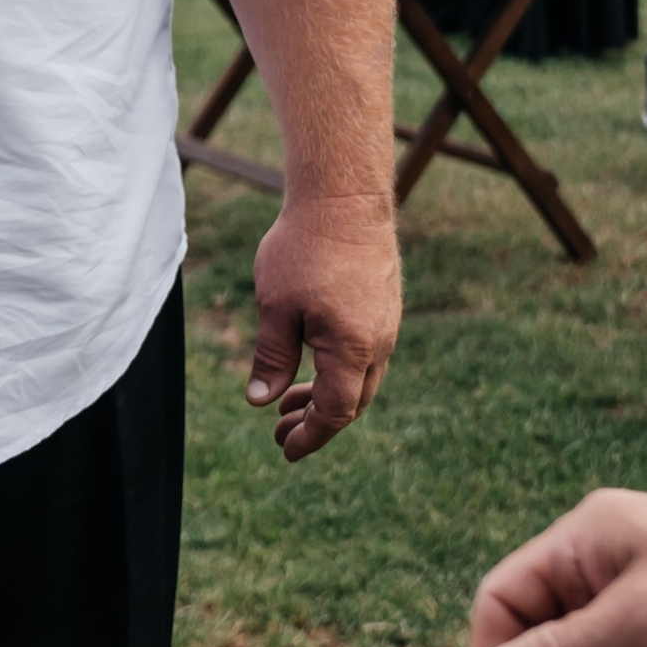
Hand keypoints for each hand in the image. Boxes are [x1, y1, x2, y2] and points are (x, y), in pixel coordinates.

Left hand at [244, 194, 401, 459]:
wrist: (345, 197)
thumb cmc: (305, 249)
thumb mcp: (276, 308)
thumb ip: (272, 358)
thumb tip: (260, 402)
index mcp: (352, 349)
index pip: (335, 412)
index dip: (311, 436)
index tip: (286, 449)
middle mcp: (379, 343)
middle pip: (353, 403)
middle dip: (317, 422)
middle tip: (279, 431)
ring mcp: (386, 325)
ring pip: (361, 379)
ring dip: (327, 396)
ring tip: (289, 401)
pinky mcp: (384, 307)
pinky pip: (366, 355)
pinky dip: (340, 371)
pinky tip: (313, 362)